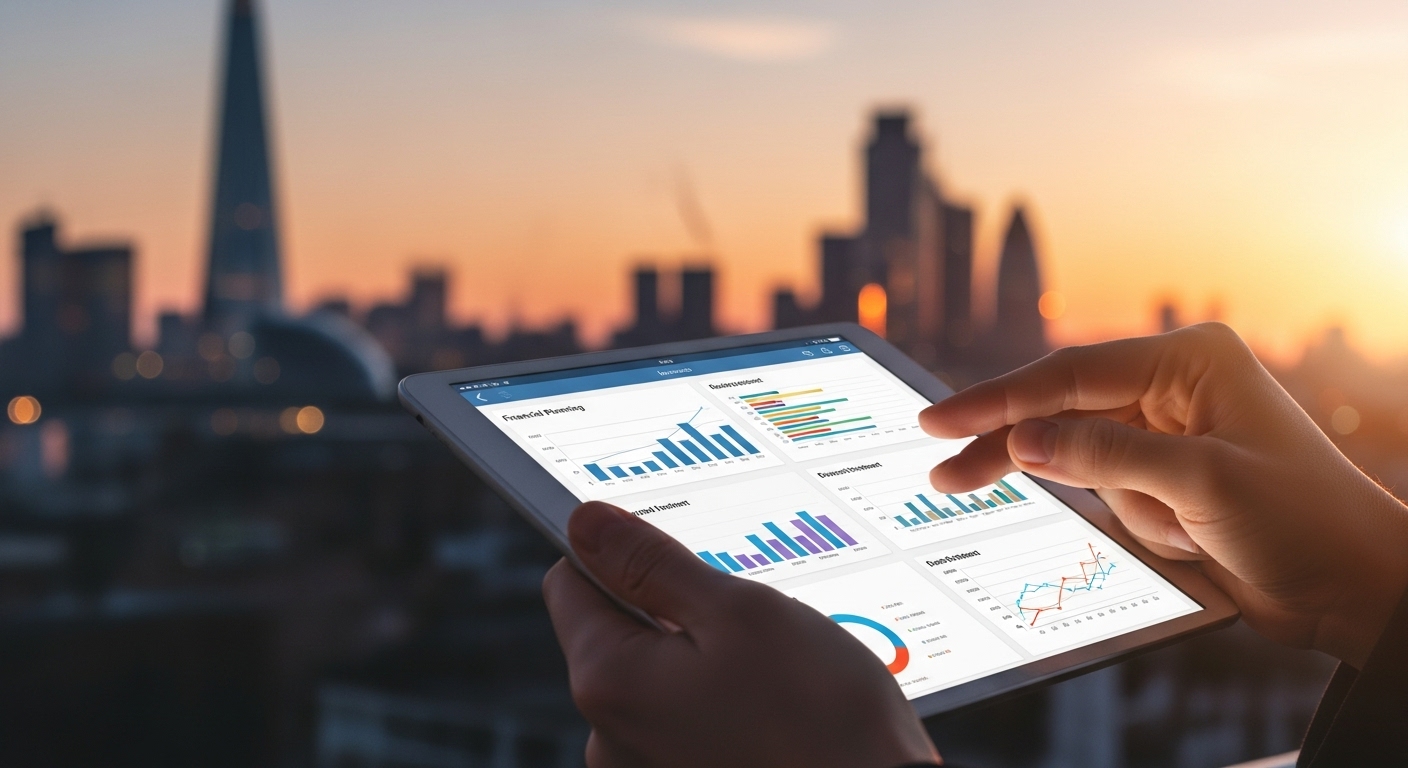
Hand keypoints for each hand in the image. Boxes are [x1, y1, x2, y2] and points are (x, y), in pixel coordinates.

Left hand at [542, 501, 939, 767]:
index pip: (570, 583)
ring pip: (658, 675)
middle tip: (746, 612)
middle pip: (617, 631)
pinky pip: (683, 717)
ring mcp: (643, 767)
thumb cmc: (820, 717)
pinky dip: (719, 699)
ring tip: (774, 666)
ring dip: (704, 655)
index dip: (618, 551)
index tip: (673, 547)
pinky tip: (772, 703)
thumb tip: (586, 523)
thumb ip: (652, 564)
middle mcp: (608, 736)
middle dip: (672, 608)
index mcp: (607, 681)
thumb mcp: (738, 612)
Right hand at [920, 323, 1407, 668]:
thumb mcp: (1202, 483)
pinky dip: (1097, 503)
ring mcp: (1165, 431)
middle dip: (1004, 439)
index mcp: (1189, 362)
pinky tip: (1115, 517)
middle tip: (940, 464)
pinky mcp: (1162, 474)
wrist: (1356, 588)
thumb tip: (1023, 439)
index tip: (941, 419)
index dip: (998, 399)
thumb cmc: (1306, 522)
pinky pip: (1101, 481)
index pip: (1071, 375)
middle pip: (1060, 406)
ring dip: (1059, 481)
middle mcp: (1173, 386)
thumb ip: (1106, 455)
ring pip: (1075, 449)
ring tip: (1022, 497)